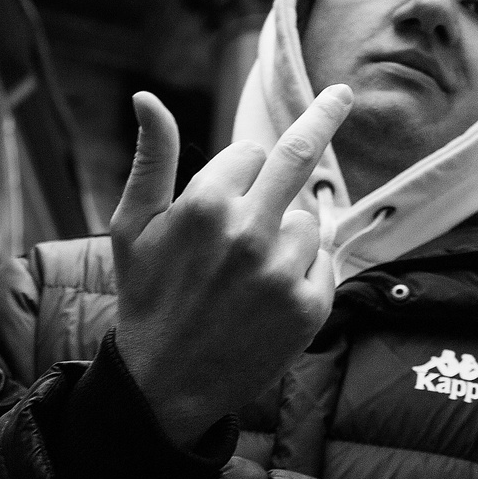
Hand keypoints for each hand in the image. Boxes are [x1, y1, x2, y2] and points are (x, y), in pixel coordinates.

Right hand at [110, 87, 354, 446]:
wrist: (164, 386)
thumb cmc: (145, 298)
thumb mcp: (132, 227)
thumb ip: (151, 158)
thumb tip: (147, 95)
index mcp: (204, 204)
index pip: (251, 152)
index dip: (240, 171)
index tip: (225, 195)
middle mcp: (249, 232)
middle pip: (300, 157)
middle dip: (325, 115)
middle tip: (345, 93)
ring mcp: (284, 270)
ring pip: (308, 219)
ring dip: (288, 232)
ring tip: (249, 274)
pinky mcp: (309, 307)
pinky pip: (324, 262)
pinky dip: (306, 270)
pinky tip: (271, 295)